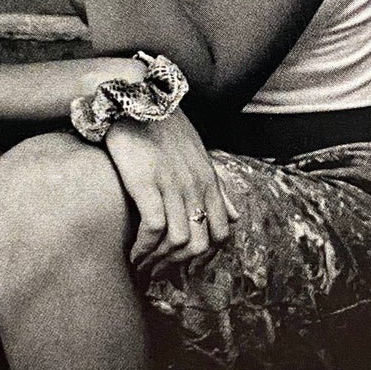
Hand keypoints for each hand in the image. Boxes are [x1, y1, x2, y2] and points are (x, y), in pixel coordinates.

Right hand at [102, 108, 237, 273]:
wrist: (136, 98)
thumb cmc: (164, 127)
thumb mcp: (199, 156)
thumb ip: (218, 189)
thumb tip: (236, 217)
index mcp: (209, 181)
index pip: (221, 234)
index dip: (203, 257)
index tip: (182, 264)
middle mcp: (195, 186)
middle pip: (200, 244)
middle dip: (178, 265)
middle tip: (158, 271)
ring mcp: (173, 185)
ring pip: (178, 242)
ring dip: (159, 261)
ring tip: (142, 264)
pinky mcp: (147, 183)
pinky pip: (154, 228)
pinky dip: (144, 248)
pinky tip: (133, 253)